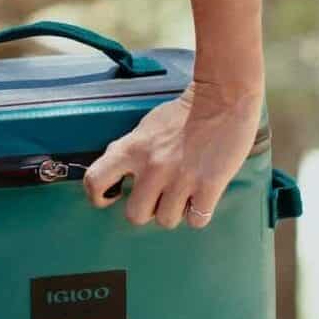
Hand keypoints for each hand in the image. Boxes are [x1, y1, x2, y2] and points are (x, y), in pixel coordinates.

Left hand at [83, 81, 262, 228]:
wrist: (224, 97)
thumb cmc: (183, 114)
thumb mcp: (144, 129)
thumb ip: (127, 152)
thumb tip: (113, 177)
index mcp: (132, 150)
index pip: (94, 182)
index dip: (99, 197)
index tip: (113, 196)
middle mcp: (153, 167)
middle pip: (135, 216)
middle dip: (147, 210)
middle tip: (159, 196)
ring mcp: (181, 178)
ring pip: (166, 221)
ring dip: (175, 212)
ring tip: (184, 193)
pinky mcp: (209, 185)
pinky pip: (196, 220)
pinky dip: (199, 213)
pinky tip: (202, 196)